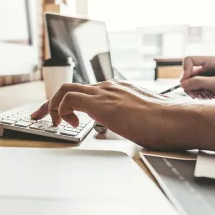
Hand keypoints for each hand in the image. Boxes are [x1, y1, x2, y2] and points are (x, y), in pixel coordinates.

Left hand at [31, 80, 186, 150]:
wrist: (176, 120)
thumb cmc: (164, 123)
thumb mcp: (139, 118)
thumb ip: (127, 117)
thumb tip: (124, 127)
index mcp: (115, 90)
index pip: (82, 92)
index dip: (65, 104)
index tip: (57, 116)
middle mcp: (107, 87)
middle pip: (68, 88)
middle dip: (48, 103)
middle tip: (38, 117)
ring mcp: (104, 92)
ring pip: (65, 90)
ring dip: (52, 107)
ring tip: (53, 124)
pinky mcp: (101, 102)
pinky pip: (69, 99)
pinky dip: (61, 111)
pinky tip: (70, 124)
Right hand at [180, 56, 214, 95]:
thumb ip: (200, 82)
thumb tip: (182, 84)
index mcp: (210, 61)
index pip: (189, 60)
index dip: (185, 70)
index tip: (186, 82)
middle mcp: (206, 67)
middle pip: (187, 73)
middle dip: (189, 84)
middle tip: (195, 94)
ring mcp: (205, 76)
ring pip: (189, 82)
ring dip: (193, 91)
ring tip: (203, 96)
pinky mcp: (205, 84)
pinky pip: (193, 88)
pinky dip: (197, 94)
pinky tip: (206, 96)